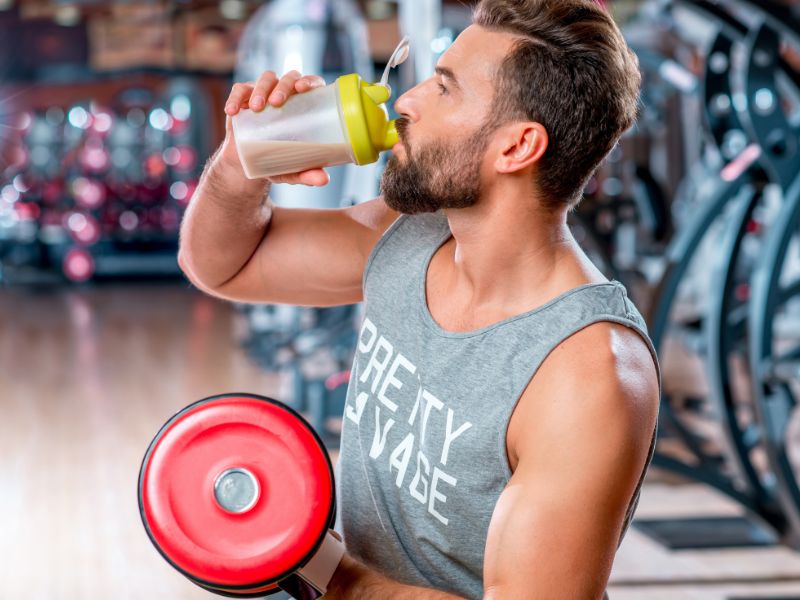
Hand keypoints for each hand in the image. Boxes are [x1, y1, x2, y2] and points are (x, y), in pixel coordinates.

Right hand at [219, 70, 330, 186]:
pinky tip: (232, 111)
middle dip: (283, 86)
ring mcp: (265, 93)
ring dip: (261, 89)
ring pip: (266, 79)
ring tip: (256, 108)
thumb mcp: (292, 170)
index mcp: (304, 105)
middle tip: (277, 102)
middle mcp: (286, 94)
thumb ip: (308, 174)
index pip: (312, 84)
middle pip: (288, 77)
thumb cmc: (277, 161)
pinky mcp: (244, 98)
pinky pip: (240, 90)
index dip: (309, 81)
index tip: (302, 89)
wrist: (248, 164)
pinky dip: (236, 98)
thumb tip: (324, 180)